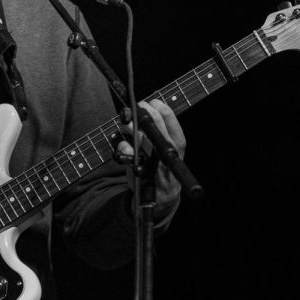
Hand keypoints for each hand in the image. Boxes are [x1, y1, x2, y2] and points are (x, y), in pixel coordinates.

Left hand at [117, 98, 186, 218]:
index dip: (154, 105)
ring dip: (127, 127)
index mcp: (178, 142)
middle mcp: (167, 150)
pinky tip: (123, 148)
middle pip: (151, 122)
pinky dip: (121, 147)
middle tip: (133, 111)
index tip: (148, 104)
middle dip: (139, 112)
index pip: (167, 116)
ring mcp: (152, 159)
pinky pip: (125, 152)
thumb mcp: (173, 148)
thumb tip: (144, 107)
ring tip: (125, 126)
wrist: (162, 196)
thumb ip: (163, 130)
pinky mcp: (138, 169)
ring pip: (137, 135)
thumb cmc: (164, 166)